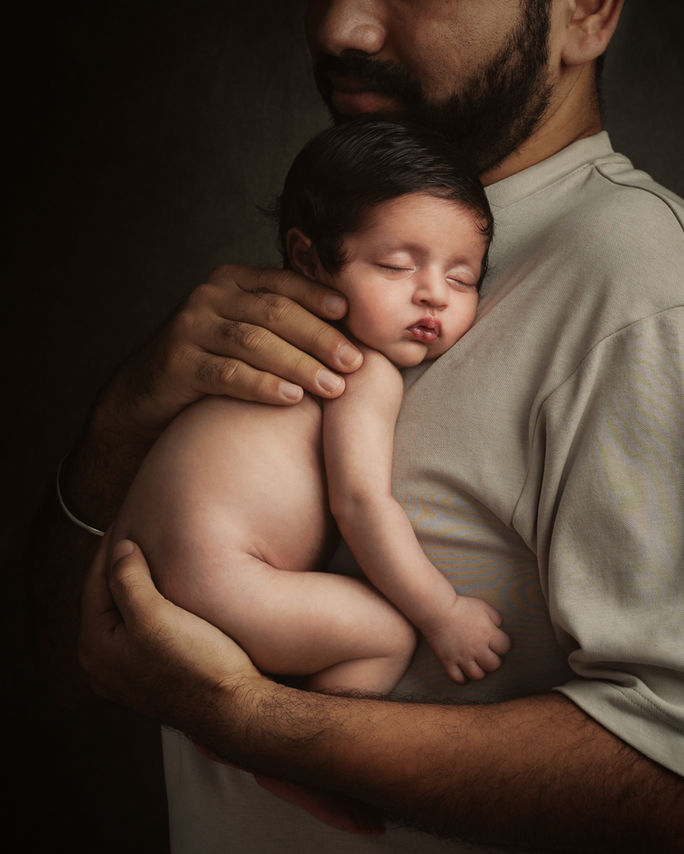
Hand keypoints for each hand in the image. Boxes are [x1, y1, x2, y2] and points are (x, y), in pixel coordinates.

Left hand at [79, 537, 262, 734]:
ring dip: (139, 586)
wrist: (235, 707)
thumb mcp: (155, 616)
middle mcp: (104, 664)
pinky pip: (142, 629)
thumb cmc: (196, 664)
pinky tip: (171, 593)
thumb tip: (119, 549)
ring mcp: (128, 672)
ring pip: (126, 614)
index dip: (111, 549)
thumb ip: (128, 580)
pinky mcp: (152, 674)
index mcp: (95, 648)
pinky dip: (151, 606)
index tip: (126, 522)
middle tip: (141, 534)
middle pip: (108, 599)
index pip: (95, 583)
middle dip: (123, 567)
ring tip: (157, 557)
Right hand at [96, 264, 362, 440]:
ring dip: (299, 365)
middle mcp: (209, 297)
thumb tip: (344, 336)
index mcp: (231, 281)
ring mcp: (191, 328)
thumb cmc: (211, 363)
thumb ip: (279, 325)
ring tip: (332, 386)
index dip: (318, 297)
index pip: (282, 283)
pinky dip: (263, 385)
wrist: (146, 392)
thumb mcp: (243, 333)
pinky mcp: (179, 363)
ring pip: (256, 343)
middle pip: (275, 313)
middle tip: (353, 362)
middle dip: (319, 338)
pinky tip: (291, 397)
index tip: (350, 314)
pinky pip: (229, 373)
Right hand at [422, 596, 510, 683]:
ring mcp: (462, 657)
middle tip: (486, 654)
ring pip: (477, 675)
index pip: (505, 647)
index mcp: (488, 633)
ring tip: (475, 663)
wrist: (436, 610)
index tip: (496, 641)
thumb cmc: (460, 606)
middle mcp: (477, 648)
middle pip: (494, 665)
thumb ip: (495, 618)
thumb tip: (499, 628)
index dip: (502, 644)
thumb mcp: (483, 606)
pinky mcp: (448, 662)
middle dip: (492, 660)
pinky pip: (458, 679)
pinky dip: (462, 678)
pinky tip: (463, 670)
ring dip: (479, 670)